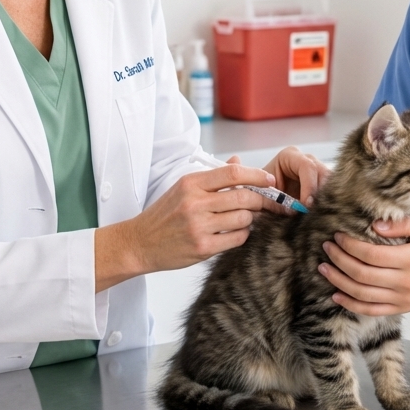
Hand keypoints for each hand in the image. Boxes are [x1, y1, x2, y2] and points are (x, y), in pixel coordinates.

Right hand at [94, 164, 273, 290]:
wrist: (139, 243)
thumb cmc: (164, 214)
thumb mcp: (183, 188)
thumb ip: (212, 177)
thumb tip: (238, 161)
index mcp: (191, 183)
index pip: (233, 173)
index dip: (257, 175)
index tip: (269, 180)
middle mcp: (195, 203)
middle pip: (244, 196)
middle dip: (260, 200)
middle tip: (265, 203)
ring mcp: (199, 226)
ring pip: (244, 218)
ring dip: (250, 219)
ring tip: (244, 218)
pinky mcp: (202, 248)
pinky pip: (237, 239)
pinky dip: (243, 235)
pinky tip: (235, 233)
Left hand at [264, 146, 330, 206]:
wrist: (260, 198)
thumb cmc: (260, 193)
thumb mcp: (265, 194)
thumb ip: (278, 200)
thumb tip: (296, 210)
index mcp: (289, 155)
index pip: (307, 166)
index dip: (309, 186)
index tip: (306, 205)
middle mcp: (306, 159)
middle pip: (323, 172)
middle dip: (320, 193)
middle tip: (315, 211)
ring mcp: (316, 170)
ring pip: (331, 182)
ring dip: (325, 198)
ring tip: (317, 213)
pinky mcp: (321, 183)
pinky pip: (330, 191)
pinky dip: (327, 202)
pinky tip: (320, 212)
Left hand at [318, 216, 409, 315]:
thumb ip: (402, 224)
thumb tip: (375, 224)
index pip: (371, 255)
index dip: (349, 245)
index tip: (337, 236)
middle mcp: (405, 282)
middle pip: (362, 274)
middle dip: (339, 260)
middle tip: (326, 248)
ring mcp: (402, 299)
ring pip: (362, 295)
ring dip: (339, 282)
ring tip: (324, 268)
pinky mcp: (401, 309)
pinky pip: (371, 311)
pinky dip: (351, 305)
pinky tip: (337, 295)